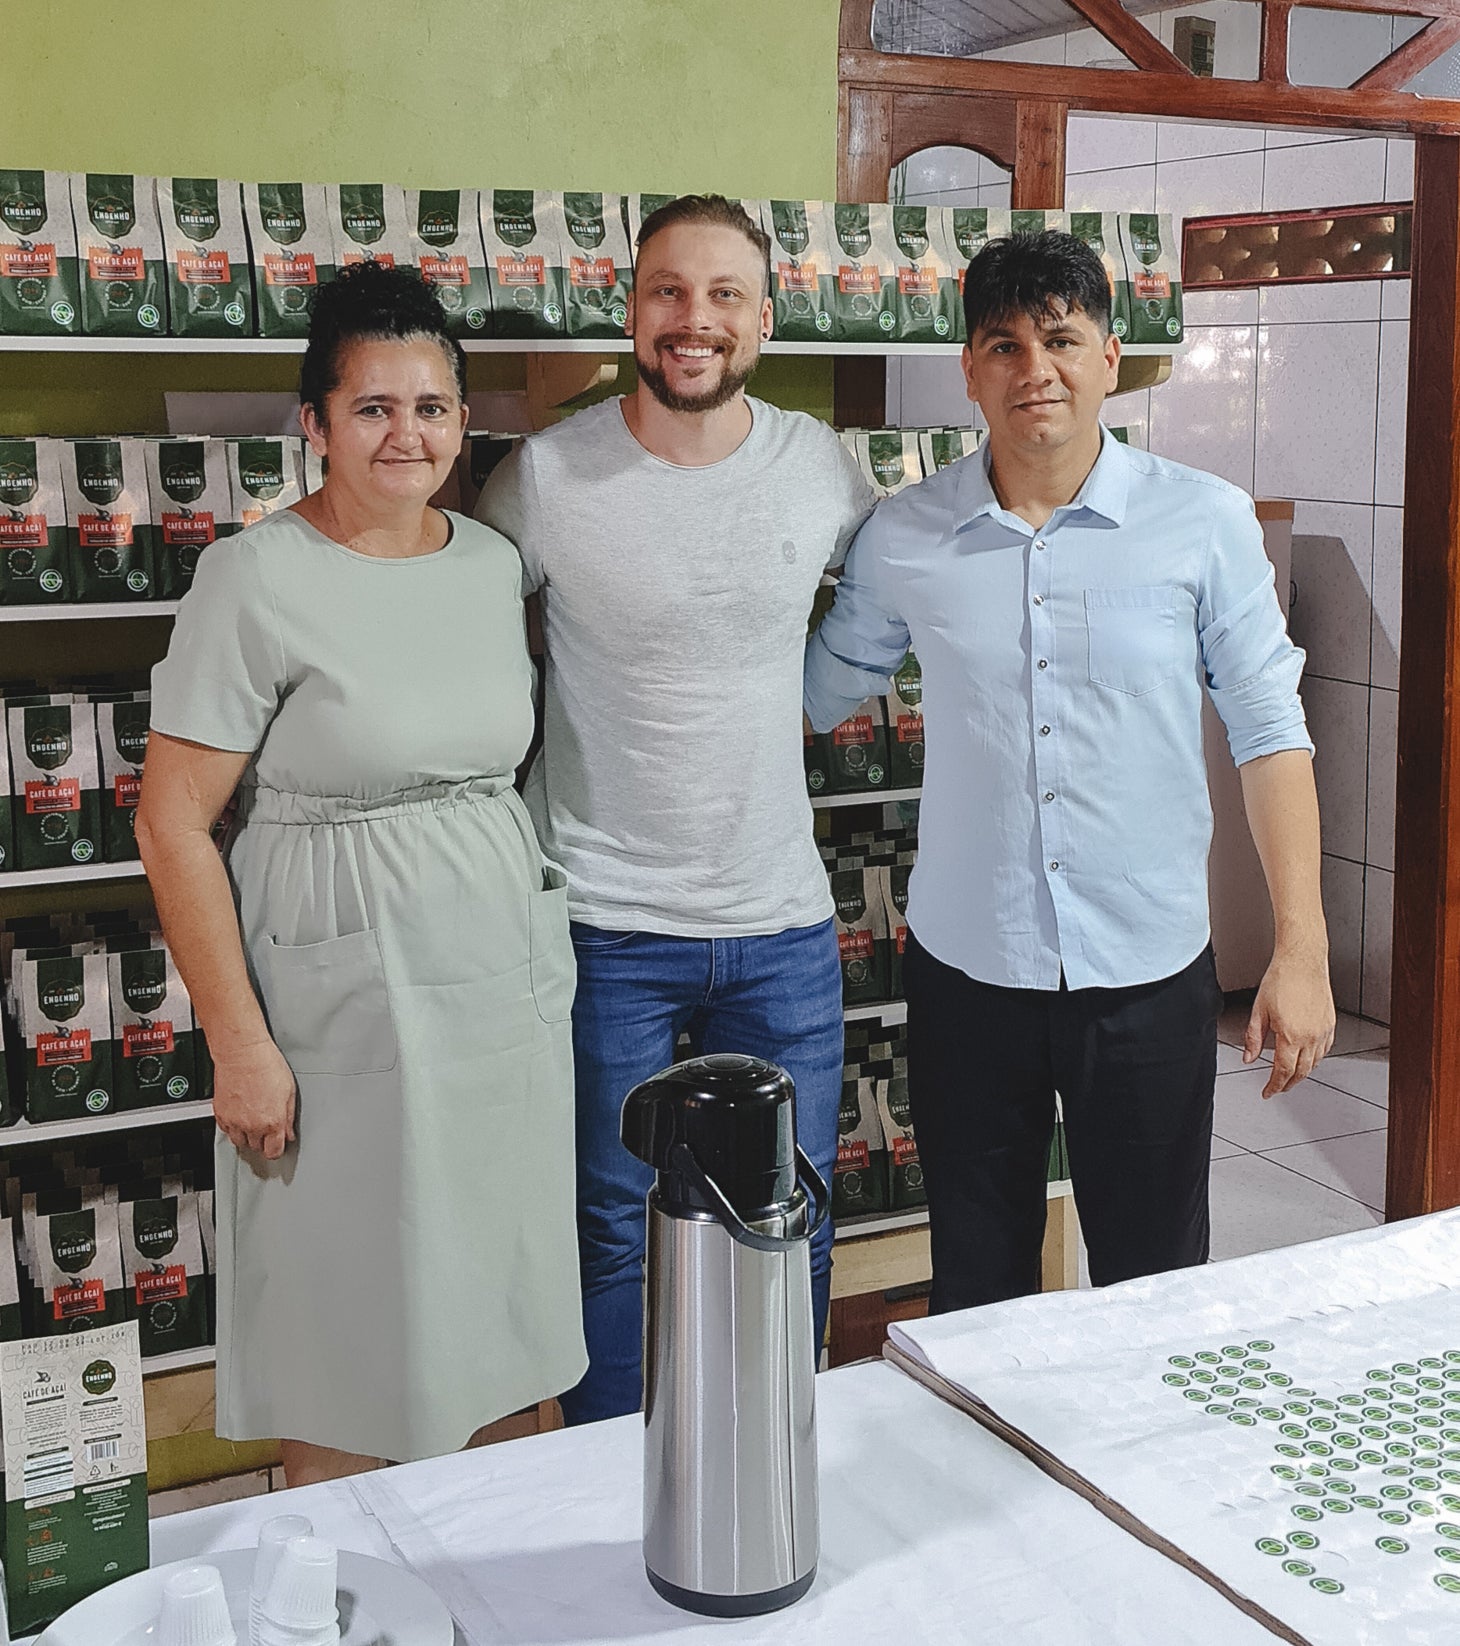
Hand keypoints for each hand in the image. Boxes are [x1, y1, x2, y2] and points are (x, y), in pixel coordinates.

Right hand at [214, 1039, 296, 1159]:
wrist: (241, 1053)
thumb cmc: (266, 1064)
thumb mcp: (289, 1090)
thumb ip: (289, 1116)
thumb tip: (289, 1132)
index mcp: (272, 1122)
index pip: (274, 1152)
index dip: (277, 1149)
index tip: (278, 1143)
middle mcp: (252, 1126)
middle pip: (257, 1148)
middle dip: (263, 1140)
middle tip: (267, 1125)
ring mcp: (234, 1122)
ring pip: (240, 1142)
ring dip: (247, 1136)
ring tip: (253, 1120)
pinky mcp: (220, 1114)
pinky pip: (226, 1131)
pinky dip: (233, 1127)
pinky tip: (240, 1114)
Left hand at [1244, 950, 1335, 1098]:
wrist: (1302, 960)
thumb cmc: (1281, 979)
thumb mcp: (1259, 1010)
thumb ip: (1253, 1037)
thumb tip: (1249, 1057)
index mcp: (1291, 1035)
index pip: (1283, 1071)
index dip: (1274, 1086)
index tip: (1268, 1092)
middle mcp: (1311, 1036)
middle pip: (1301, 1071)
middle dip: (1288, 1083)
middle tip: (1278, 1087)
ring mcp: (1323, 1030)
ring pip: (1315, 1062)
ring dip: (1303, 1073)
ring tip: (1290, 1075)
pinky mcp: (1330, 1023)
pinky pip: (1325, 1049)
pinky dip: (1316, 1058)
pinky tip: (1308, 1057)